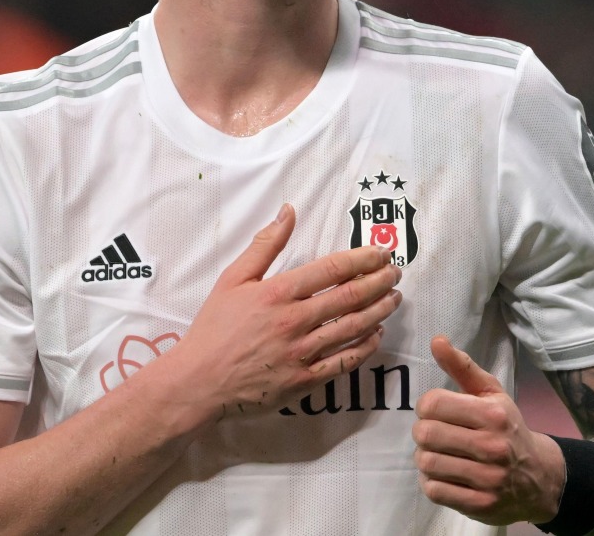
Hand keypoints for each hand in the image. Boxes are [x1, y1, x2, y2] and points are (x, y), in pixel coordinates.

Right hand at [164, 204, 402, 420]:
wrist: (198, 382)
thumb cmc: (214, 328)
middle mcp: (295, 321)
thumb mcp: (232, 279)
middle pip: (350, 297)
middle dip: (379, 282)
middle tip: (396, 273)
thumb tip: (289, 210)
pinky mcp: (304, 381)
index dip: (363, 259)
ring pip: (353, 328)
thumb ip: (265, 244)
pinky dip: (365, 347)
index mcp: (278, 293)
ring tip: (394, 299)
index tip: (381, 253)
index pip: (332, 270)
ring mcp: (301, 354)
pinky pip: (344, 362)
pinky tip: (376, 335)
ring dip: (379, 311)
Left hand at [413, 335, 565, 524]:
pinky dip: (432, 481)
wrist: (539, 477)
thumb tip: (436, 340)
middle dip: (424, 433)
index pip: (432, 404)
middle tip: (436, 435)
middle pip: (425, 433)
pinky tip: (446, 475)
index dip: (427, 407)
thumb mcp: (491, 394)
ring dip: (427, 458)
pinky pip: (433, 489)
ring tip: (441, 455)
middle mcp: (492, 445)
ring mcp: (487, 478)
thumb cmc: (507, 429)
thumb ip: (462, 367)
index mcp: (493, 413)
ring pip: (426, 462)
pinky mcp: (480, 504)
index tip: (438, 412)